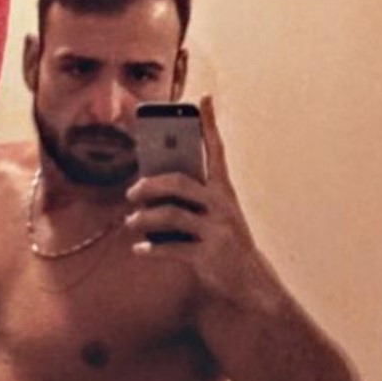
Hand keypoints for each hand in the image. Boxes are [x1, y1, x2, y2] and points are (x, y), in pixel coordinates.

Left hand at [126, 94, 262, 302]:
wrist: (250, 281)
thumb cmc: (224, 243)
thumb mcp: (215, 216)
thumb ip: (190, 199)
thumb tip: (149, 186)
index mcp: (224, 191)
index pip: (216, 151)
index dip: (209, 125)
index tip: (203, 99)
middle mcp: (222, 206)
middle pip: (178, 183)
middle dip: (149, 184)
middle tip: (132, 192)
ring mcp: (216, 231)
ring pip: (169, 215)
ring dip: (143, 219)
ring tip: (131, 223)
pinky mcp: (208, 255)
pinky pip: (170, 248)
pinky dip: (150, 249)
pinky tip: (139, 249)